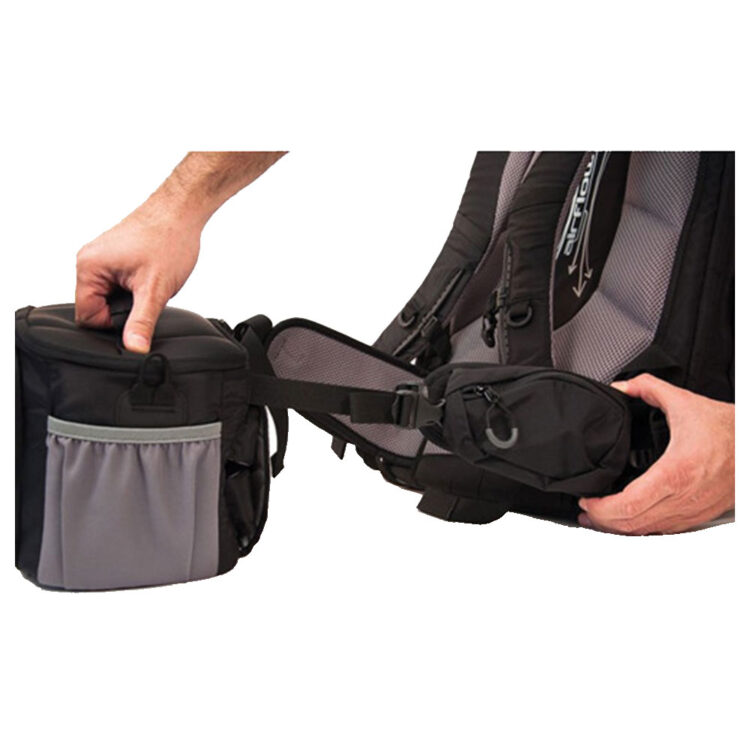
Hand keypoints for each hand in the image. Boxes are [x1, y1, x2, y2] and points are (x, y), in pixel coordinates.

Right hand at [75, 151, 286, 351]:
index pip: (86, 316)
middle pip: (96, 307)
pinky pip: (117, 285)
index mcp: (88, 267)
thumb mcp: (155, 289)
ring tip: (150, 283)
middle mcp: (89, 261)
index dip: (112, 324)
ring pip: (109, 297)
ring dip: (131, 298)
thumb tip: (134, 349)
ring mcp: (101, 258)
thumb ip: (141, 322)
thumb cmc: (168, 240)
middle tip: (147, 296)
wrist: (182, 212)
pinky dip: (134, 288)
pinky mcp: (114, 257)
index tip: (135, 317)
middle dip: (123, 309)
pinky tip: (150, 277)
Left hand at [578, 374, 733, 533]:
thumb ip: (648, 388)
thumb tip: (622, 387)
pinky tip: (629, 521)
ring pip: (648, 531)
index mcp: (676, 472)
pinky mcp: (699, 515)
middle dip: (602, 521)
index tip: (586, 499)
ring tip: (598, 518)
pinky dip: (642, 529)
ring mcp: (693, 510)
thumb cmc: (729, 429)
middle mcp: (684, 497)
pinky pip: (665, 530)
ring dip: (619, 529)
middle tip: (585, 510)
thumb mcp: (684, 401)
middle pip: (633, 524)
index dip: (601, 508)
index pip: (629, 504)